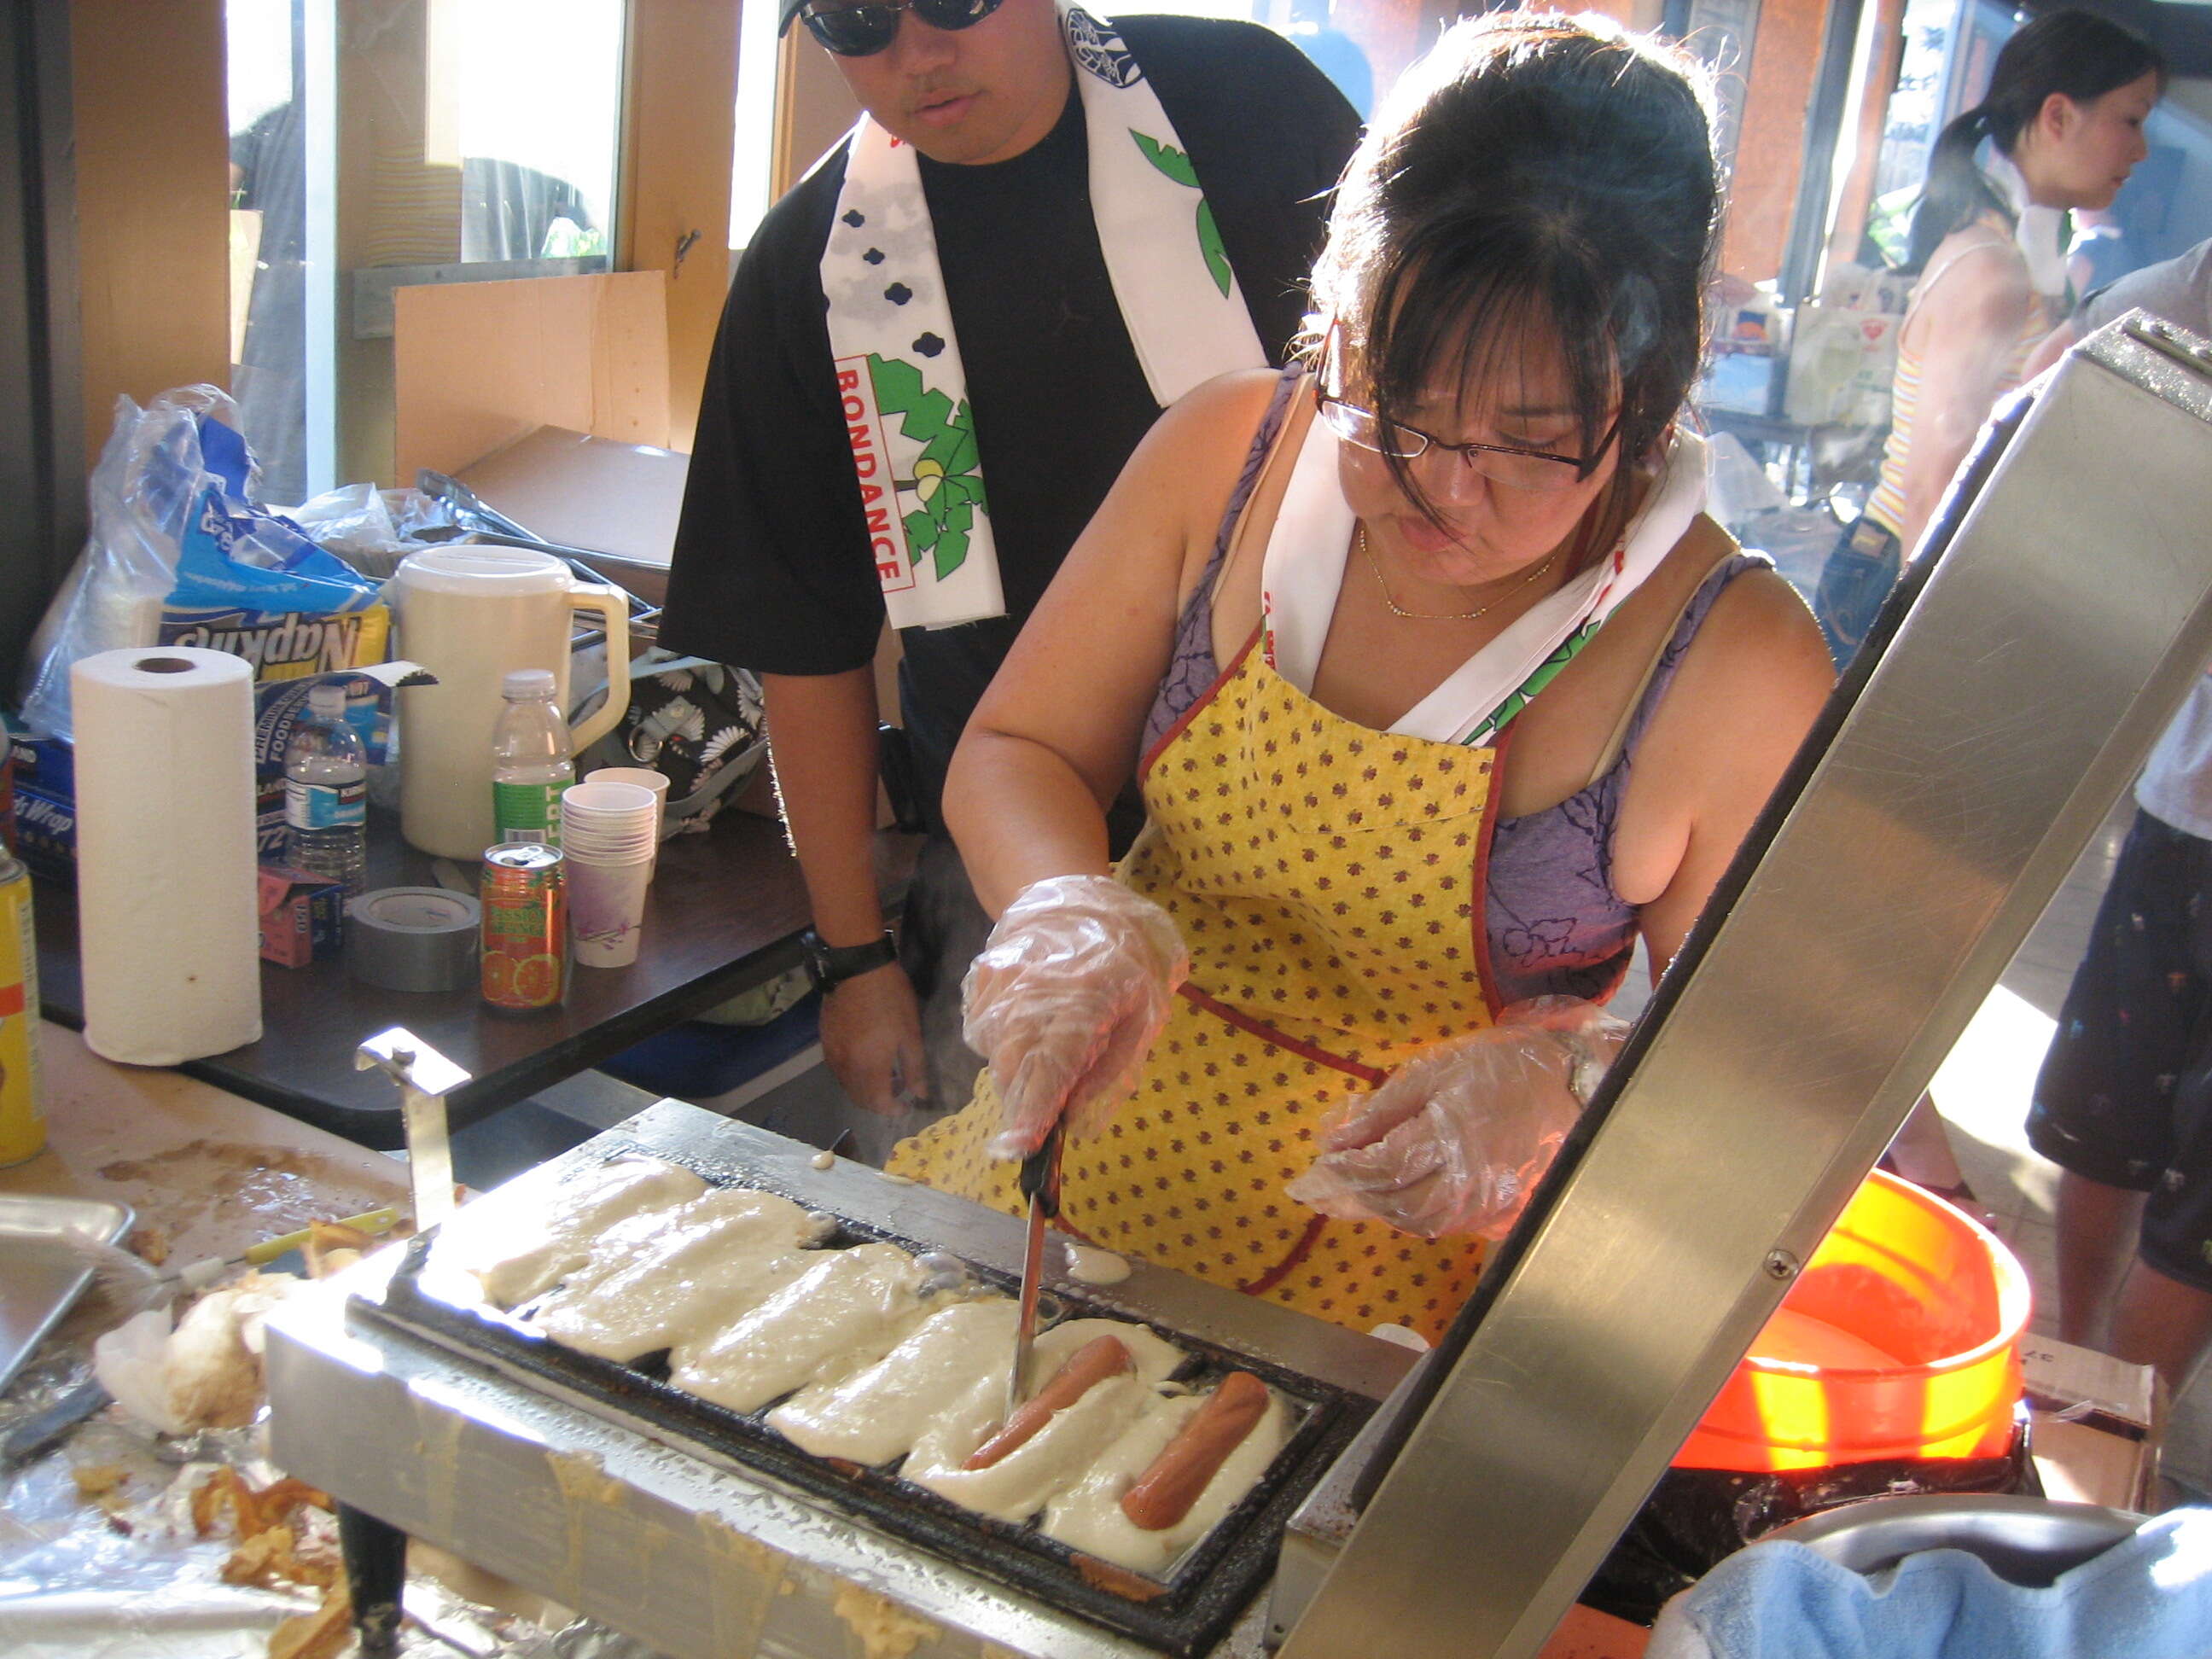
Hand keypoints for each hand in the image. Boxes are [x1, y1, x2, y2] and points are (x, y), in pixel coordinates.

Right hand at [819, 961, 928, 1116]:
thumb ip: (914, 1068)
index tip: (908, 1104)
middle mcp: (846, 1067)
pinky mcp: (825, 1042)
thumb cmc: (890, 998)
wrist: (857, 968)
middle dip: (879, 1102)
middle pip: (860, 1099)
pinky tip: (866, 1059)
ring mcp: (832, 1055)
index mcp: (869, 1067)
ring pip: (847, 1086)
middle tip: (899, 1088)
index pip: (879, 1103)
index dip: (894, 1109)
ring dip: (865, 1089)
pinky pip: (838, 1070)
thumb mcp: (910, 1033)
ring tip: (885, 1073)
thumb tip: (920, 1094)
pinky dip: (853, 1075)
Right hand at [961, 875, 1188, 1159]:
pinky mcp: (982, 979)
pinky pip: (983, 1031)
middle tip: (1035, 1128)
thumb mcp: (1144, 1009)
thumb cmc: (1124, 953)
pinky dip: (1001, 1047)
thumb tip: (1075, 1117)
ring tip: (1043, 1065)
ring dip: (1014, 1077)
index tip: (1021, 1147)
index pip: (1050, 1065)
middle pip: (1012, 1066)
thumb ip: (1112, 1066)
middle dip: (1022, 1106)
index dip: (1034, 1111)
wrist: (1073, 891)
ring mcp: (1001, 981)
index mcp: (1084, 998)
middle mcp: (1033, 989)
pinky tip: (1028, 1033)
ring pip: (994, 1052)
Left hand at [1288, 998, 1627, 1238]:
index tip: (1319, 1162)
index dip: (1346, 1168)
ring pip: (1417, 1221)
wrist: (1573, 1090)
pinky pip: (1443, 1223)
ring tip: (1341, 1199)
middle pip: (1394, 1203)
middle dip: (1351, 1197)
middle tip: (1313, 1191)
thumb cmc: (1501, 1070)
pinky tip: (1388, 1202)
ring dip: (1376, 1210)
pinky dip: (1408, 1214)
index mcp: (1449, 1140)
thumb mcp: (1436, 1071)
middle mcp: (1466, 1183)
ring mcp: (1484, 1204)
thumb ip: (1385, 1108)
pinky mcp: (1497, 1214)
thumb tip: (1336, 1140)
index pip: (1382, 1167)